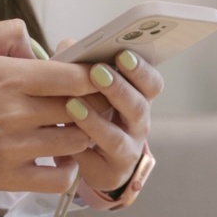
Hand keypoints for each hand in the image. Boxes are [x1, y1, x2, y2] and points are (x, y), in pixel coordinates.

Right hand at [0, 20, 96, 193]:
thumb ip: (8, 31)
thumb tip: (39, 43)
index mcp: (12, 79)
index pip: (74, 78)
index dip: (94, 76)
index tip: (98, 75)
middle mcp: (18, 114)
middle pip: (82, 109)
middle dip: (94, 104)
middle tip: (92, 101)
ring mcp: (16, 149)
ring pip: (76, 142)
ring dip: (83, 134)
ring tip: (76, 127)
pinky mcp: (10, 178)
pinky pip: (59, 180)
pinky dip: (68, 170)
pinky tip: (61, 158)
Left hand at [59, 46, 163, 195]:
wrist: (91, 158)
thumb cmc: (89, 110)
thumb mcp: (86, 86)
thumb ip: (79, 64)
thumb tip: (69, 45)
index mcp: (138, 97)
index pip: (151, 83)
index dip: (141, 69)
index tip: (123, 54)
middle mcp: (138, 124)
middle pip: (137, 107)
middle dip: (118, 89)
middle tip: (98, 72)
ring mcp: (127, 149)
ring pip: (116, 137)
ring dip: (95, 120)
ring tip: (73, 105)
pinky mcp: (109, 171)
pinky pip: (96, 161)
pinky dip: (80, 148)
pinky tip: (64, 136)